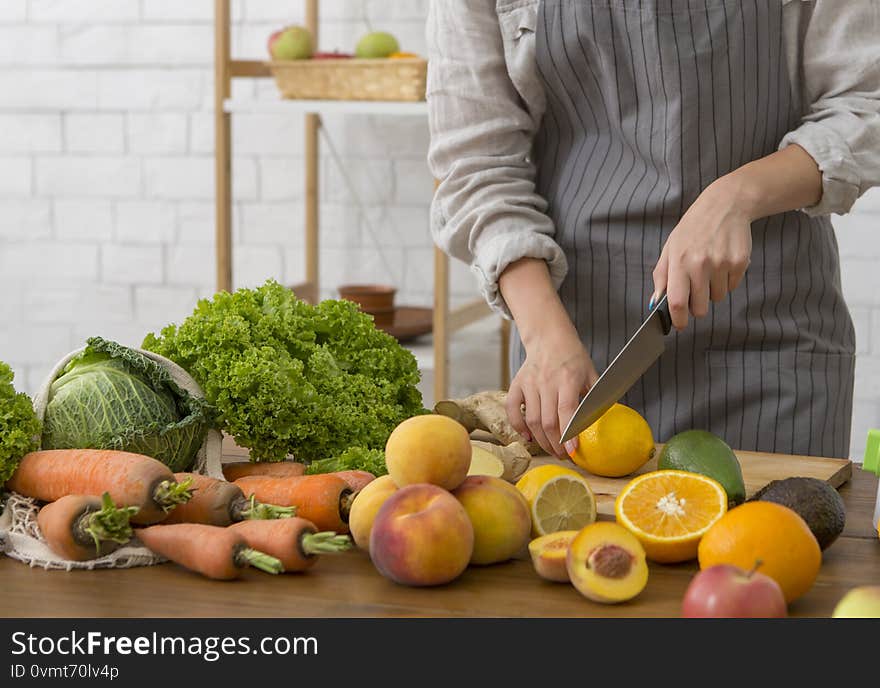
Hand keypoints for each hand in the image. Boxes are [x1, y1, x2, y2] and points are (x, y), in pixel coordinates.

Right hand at [506, 330, 598, 458]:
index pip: (566, 411)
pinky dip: (518, 426)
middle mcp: (546, 382)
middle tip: (564, 456)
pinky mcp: (517, 384)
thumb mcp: (591, 373)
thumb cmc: (573, 357)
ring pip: (532, 420)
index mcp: (567, 379)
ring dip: (541, 441)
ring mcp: (529, 383)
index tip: (573, 452)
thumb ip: (597, 397)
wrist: (549, 338)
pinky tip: (528, 436)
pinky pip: (512, 410)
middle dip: (556, 445)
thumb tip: (609, 420)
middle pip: (547, 421)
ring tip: (552, 450)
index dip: (569, 434)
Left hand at [652, 178, 752, 329]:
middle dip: (697, 307)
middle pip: (700, 308)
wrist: (725, 205)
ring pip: (717, 298)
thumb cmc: (693, 229)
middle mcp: (701, 264)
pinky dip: (727, 280)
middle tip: (696, 293)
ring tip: (710, 268)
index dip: (678, 319)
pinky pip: (732, 287)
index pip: (677, 301)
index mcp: (679, 261)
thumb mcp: (670, 248)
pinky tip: (722, 261)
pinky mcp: (740, 262)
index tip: (679, 325)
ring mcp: (722, 263)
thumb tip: (655, 303)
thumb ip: (662, 277)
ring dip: (712, 290)